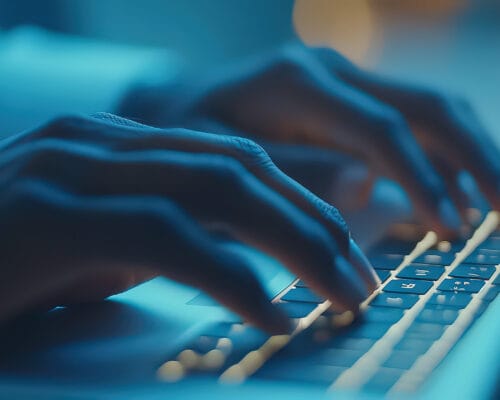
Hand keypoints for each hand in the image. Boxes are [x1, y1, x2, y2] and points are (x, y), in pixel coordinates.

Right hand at [0, 114, 377, 333]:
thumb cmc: (11, 265)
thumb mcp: (106, 247)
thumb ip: (167, 237)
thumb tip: (238, 257)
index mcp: (125, 146)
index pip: (239, 161)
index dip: (303, 203)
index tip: (347, 249)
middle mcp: (105, 143)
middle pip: (242, 170)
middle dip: (313, 223)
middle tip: (361, 276)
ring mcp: (75, 168)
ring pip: (217, 189)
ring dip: (292, 243)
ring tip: (340, 292)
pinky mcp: (48, 214)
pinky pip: (166, 236)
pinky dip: (229, 275)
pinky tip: (272, 313)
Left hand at [119, 44, 499, 235]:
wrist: (179, 104)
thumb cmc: (190, 135)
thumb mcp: (220, 159)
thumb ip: (293, 172)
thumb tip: (366, 187)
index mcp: (295, 83)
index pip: (380, 127)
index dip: (423, 176)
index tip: (453, 226)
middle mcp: (329, 70)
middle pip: (422, 105)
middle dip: (473, 156)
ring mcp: (342, 78)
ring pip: (427, 108)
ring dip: (467, 153)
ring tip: (493, 206)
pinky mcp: (347, 96)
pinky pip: (407, 121)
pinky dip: (440, 155)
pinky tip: (455, 190)